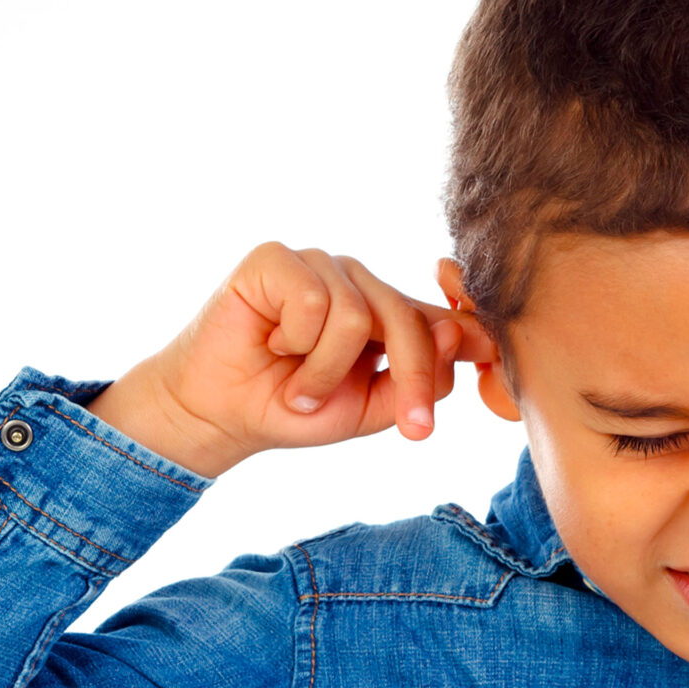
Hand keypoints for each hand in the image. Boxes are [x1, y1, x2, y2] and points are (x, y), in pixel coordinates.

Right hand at [86, 242, 495, 478]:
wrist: (221, 412)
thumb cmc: (293, 408)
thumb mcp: (368, 408)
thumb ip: (417, 378)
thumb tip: (459, 333)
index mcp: (388, 313)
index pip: (440, 321)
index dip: (463, 357)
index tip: (467, 400)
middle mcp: (359, 283)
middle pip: (407, 318)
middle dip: (410, 379)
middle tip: (406, 428)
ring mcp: (320, 266)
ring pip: (355, 317)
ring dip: (324, 372)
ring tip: (298, 384)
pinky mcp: (278, 259)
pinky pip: (312, 303)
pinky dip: (294, 342)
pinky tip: (272, 345)